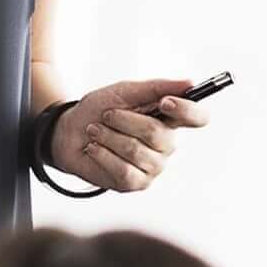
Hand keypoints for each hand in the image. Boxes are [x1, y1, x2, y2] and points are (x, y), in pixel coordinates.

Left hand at [48, 77, 214, 192]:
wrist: (69, 132)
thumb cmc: (99, 110)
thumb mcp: (125, 91)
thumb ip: (157, 87)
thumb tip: (190, 83)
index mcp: (169, 120)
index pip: (197, 117)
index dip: (187, 110)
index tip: (164, 102)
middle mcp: (166, 145)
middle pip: (159, 134)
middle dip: (125, 121)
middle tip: (106, 116)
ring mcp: (153, 166)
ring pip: (137, 151)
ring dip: (109, 137)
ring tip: (95, 131)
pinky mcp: (135, 183)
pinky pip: (124, 170)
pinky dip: (103, 155)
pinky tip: (94, 148)